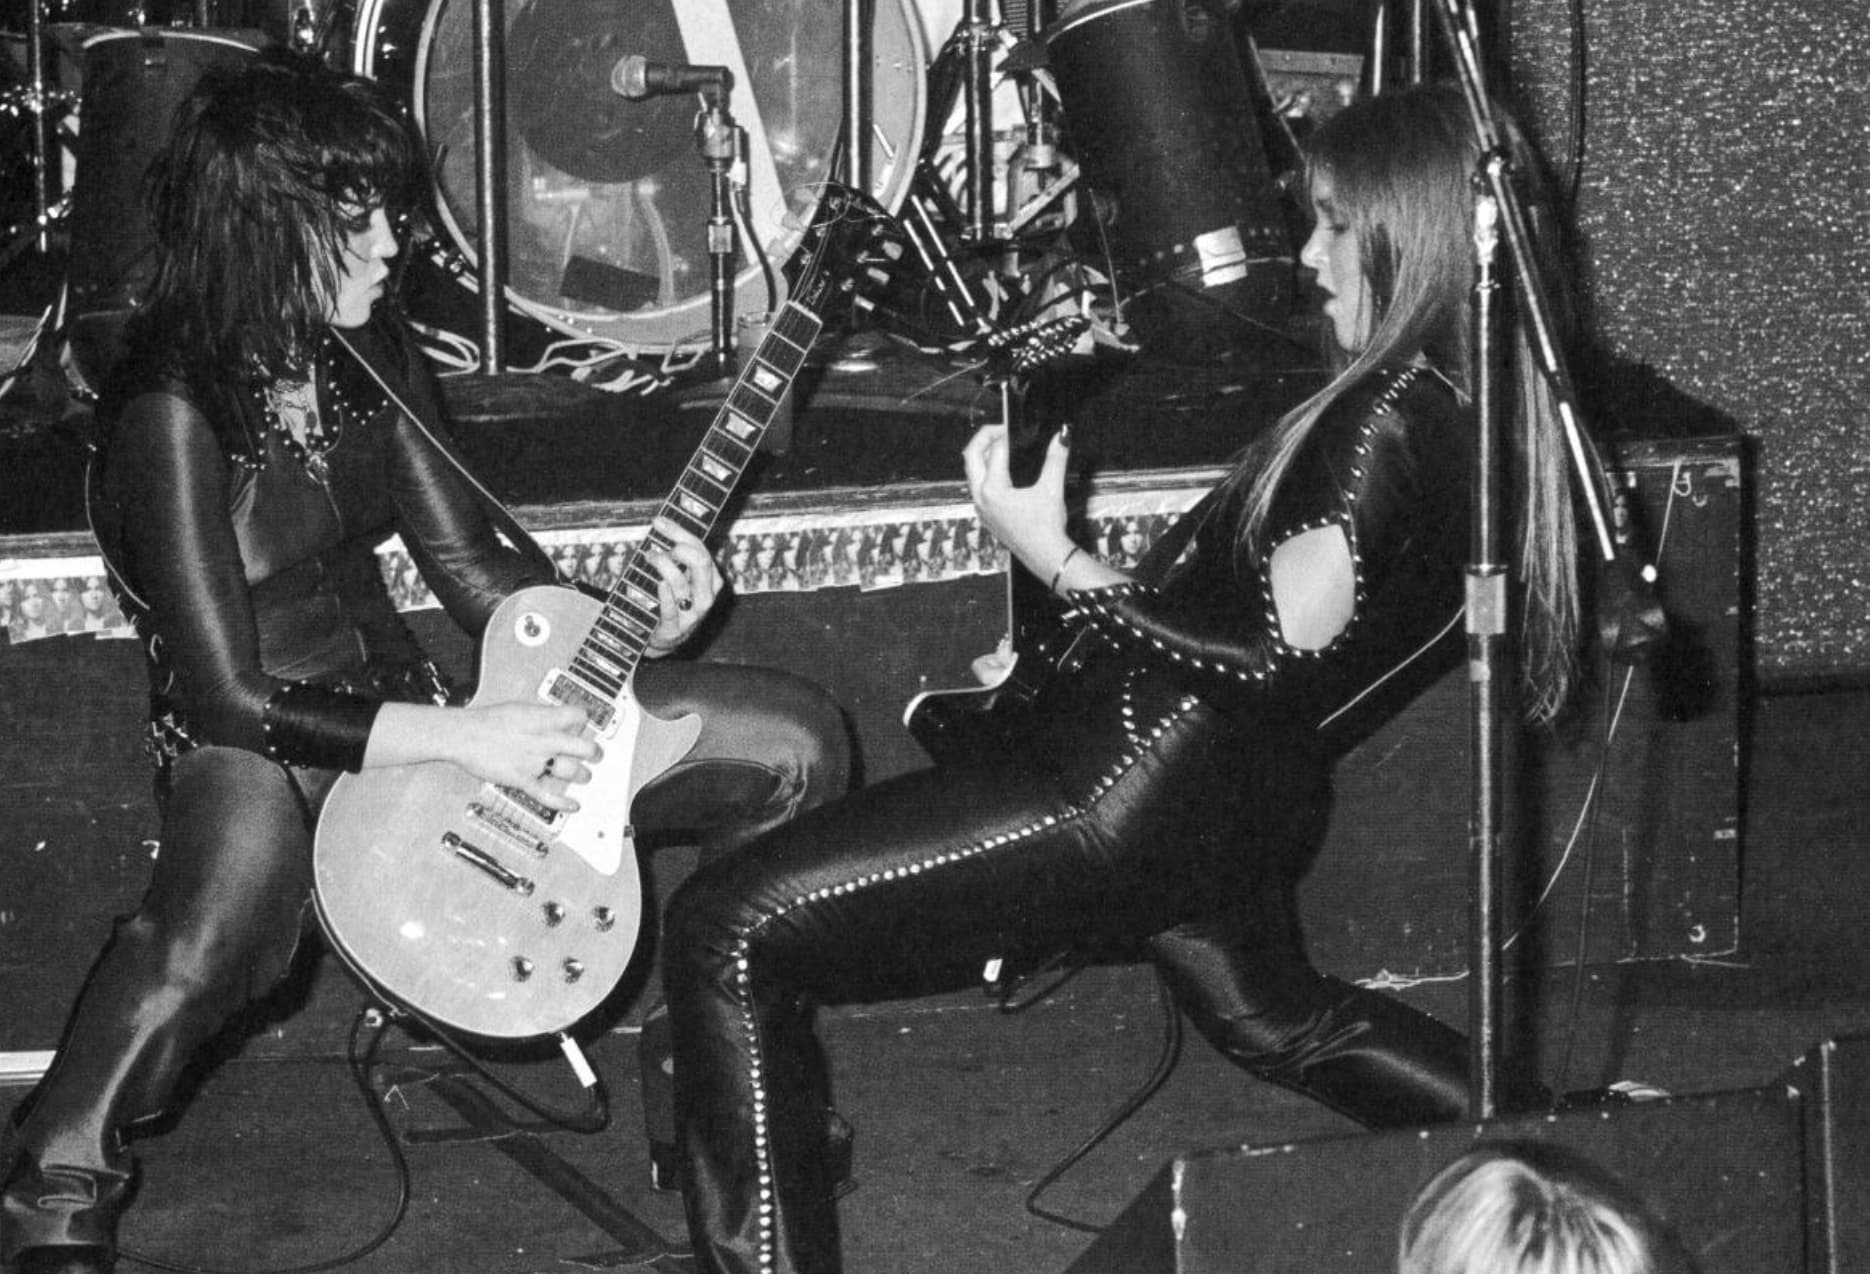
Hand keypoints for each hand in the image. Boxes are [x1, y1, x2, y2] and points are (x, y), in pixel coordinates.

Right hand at [370, 700, 602, 813]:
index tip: (584, 726)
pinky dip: (563, 803)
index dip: (584, 721)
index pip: (579, 717)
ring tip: (585, 776)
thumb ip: (542, 716)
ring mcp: (534, 761)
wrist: (462, 735)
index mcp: (542, 718)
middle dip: (595, 752)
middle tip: (597, 754)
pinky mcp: (522, 780)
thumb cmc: (486, 721)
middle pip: (584, 747)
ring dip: (583, 775)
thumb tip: (558, 719)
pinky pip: (547, 795)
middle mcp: (543, 739)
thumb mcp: (519, 708)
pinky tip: (573, 805)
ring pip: (571, 771)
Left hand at [643, 518, 721, 655]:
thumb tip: (662, 526)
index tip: (660, 522)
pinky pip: (670, 607)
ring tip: (649, 557)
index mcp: (712, 580)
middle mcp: (706, 596)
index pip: (701, 549)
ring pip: (681, 582)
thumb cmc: (671, 601)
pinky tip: (658, 583)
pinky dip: (663, 593)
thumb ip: (678, 558)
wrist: (665, 639)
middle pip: (699, 562)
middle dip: (678, 546)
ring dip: (662, 565)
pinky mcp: (675, 627)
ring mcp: (692, 614)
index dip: (679, 532)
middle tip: (658, 545)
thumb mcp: (682, 580)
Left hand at [962, 423, 1073, 574]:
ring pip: (972, 473)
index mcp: (993, 489)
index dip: (1007, 435)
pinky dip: (985, 473)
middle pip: (971, 457)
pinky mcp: (985, 516)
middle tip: (1001, 430)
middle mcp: (981, 498)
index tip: (1017, 428)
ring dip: (983, 456)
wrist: (1045, 557)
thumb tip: (1062, 435)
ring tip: (1001, 446)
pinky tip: (1002, 471)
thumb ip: (1056, 458)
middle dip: (984, 439)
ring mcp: (981, 508)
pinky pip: (977, 487)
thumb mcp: (1052, 489)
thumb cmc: (1047, 528)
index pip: (995, 451)